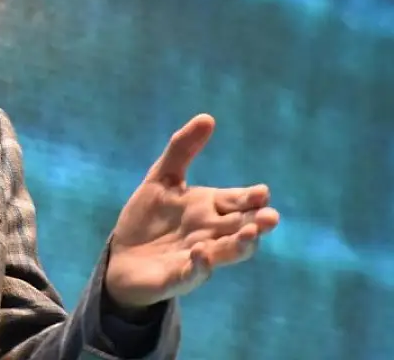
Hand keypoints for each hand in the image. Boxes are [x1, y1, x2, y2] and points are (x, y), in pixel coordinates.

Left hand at [104, 114, 279, 309]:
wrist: (123, 256)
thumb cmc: (149, 217)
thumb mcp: (162, 178)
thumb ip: (183, 149)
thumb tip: (208, 117)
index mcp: (210, 208)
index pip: (237, 201)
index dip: (250, 198)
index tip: (262, 192)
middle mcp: (210, 233)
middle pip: (240, 229)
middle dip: (256, 224)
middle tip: (270, 218)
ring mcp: (197, 256)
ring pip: (226, 253)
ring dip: (239, 246)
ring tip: (249, 236)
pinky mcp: (178, 277)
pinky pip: (193, 274)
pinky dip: (200, 266)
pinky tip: (201, 255)